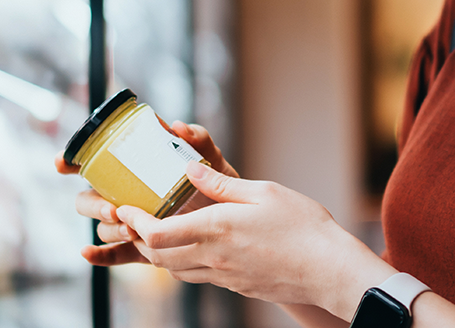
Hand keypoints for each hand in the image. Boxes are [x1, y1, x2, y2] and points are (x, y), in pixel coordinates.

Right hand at [55, 120, 237, 266]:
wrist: (235, 219)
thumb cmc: (215, 183)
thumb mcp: (209, 158)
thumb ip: (197, 138)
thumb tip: (177, 127)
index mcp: (133, 169)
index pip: (94, 162)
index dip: (71, 160)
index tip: (63, 163)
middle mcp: (124, 195)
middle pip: (88, 198)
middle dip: (94, 205)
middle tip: (115, 210)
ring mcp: (130, 222)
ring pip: (101, 226)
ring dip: (108, 228)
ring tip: (130, 230)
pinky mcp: (140, 248)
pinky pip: (113, 253)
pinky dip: (99, 254)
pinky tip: (88, 253)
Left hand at [114, 163, 394, 318]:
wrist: (329, 270)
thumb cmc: (302, 227)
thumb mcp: (263, 192)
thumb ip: (221, 183)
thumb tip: (189, 168)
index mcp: (216, 229)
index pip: (156, 234)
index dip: (134, 222)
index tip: (125, 208)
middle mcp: (213, 257)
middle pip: (157, 256)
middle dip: (139, 238)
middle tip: (133, 218)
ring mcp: (223, 276)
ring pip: (175, 270)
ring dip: (158, 253)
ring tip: (157, 232)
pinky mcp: (235, 286)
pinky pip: (197, 277)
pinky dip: (183, 263)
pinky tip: (192, 247)